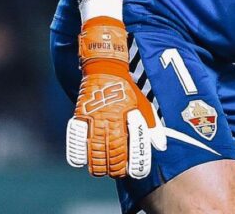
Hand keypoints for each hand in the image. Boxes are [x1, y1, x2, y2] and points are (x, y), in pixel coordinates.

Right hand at [65, 17, 165, 178]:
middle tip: (117, 172)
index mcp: (126, 115)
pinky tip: (81, 161)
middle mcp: (108, 118)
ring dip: (96, 164)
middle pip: (109, 154)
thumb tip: (160, 145)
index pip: (130, 148)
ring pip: (91, 151)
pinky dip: (76, 152)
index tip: (134, 171)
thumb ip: (149, 123)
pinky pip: (74, 139)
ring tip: (100, 170)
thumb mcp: (141, 101)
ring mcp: (91, 116)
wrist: (106, 62)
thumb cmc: (127, 84)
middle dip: (114, 167)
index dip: (133, 163)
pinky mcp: (78, 113)